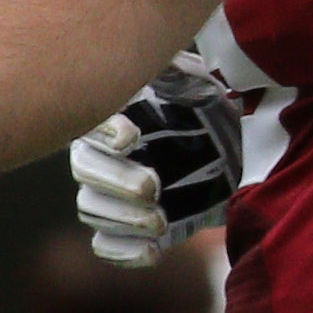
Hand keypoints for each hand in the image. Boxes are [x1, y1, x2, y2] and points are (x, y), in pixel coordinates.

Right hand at [72, 53, 241, 265]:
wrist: (225, 147)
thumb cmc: (200, 105)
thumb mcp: (195, 83)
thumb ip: (177, 74)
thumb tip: (168, 60)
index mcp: (110, 116)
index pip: (91, 123)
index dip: (104, 130)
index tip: (130, 136)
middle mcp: (100, 156)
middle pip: (86, 171)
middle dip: (116, 180)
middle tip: (152, 187)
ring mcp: (109, 194)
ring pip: (92, 209)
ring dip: (123, 218)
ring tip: (159, 220)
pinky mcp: (127, 227)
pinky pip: (108, 245)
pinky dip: (126, 252)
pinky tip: (153, 251)